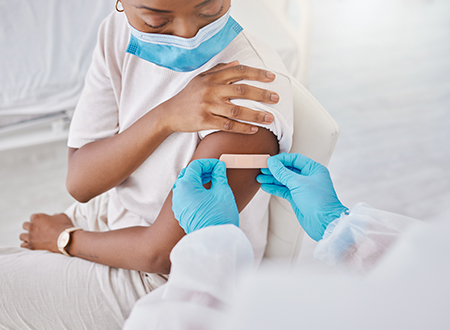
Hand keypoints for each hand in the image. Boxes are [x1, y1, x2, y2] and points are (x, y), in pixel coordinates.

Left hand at [20, 213, 73, 252]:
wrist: (66, 240)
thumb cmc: (64, 227)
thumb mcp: (61, 216)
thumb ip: (54, 216)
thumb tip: (53, 217)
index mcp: (37, 217)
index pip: (33, 217)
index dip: (38, 220)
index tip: (43, 223)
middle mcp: (31, 226)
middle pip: (25, 225)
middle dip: (31, 227)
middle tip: (38, 230)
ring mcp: (30, 236)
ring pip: (22, 236)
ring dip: (27, 236)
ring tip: (34, 238)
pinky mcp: (31, 245)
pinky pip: (22, 245)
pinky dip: (26, 244)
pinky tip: (32, 244)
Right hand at [164, 61, 278, 134]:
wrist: (169, 113)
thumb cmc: (188, 96)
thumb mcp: (201, 78)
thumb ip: (219, 70)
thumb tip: (237, 64)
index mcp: (212, 78)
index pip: (238, 71)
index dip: (257, 73)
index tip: (271, 77)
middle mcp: (210, 90)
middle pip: (241, 90)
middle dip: (261, 94)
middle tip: (276, 98)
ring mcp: (208, 106)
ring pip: (237, 110)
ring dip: (255, 115)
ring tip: (270, 118)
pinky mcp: (205, 121)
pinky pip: (227, 125)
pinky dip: (242, 128)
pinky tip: (253, 130)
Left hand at [172, 159, 238, 233]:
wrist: (214, 241)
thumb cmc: (219, 216)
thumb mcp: (222, 191)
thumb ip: (219, 175)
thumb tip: (218, 167)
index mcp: (186, 185)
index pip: (195, 166)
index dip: (209, 163)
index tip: (219, 165)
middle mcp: (178, 194)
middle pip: (187, 174)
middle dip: (202, 170)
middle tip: (216, 171)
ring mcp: (178, 205)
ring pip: (185, 185)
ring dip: (198, 180)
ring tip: (213, 181)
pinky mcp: (181, 214)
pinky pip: (185, 196)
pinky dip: (195, 190)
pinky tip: (207, 193)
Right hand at [257, 153, 347, 240]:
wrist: (324, 223)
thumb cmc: (317, 200)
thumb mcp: (298, 183)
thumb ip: (283, 172)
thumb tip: (271, 162)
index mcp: (314, 169)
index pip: (294, 159)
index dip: (281, 159)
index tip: (269, 161)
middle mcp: (308, 177)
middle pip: (288, 169)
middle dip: (274, 169)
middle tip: (261, 168)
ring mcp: (302, 188)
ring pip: (284, 180)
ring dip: (272, 179)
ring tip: (259, 178)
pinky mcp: (297, 199)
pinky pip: (284, 190)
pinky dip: (274, 188)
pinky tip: (264, 186)